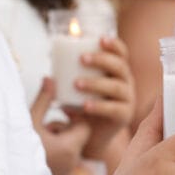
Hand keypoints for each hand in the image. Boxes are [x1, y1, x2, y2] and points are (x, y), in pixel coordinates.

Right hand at [30, 78, 90, 174]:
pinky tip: (38, 151)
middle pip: (77, 137)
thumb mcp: (30, 122)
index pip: (85, 125)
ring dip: (56, 141)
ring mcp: (66, 171)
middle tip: (46, 123)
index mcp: (69, 146)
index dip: (75, 116)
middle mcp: (72, 161)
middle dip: (62, 128)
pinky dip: (53, 153)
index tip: (61, 109)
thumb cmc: (18, 150)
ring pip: (68, 148)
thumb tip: (50, 78)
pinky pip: (62, 160)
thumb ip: (43, 101)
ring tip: (38, 139)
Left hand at [70, 36, 135, 159]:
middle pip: (120, 66)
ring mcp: (127, 100)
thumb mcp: (75, 91)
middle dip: (102, 60)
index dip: (114, 44)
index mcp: (117, 72)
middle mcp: (126, 83)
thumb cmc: (82, 107)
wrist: (91, 136)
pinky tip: (85, 105)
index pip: (121, 53)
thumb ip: (66, 82)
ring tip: (77, 83)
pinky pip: (114, 109)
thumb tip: (46, 77)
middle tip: (82, 59)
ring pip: (116, 87)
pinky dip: (99, 106)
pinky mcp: (124, 116)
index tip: (100, 38)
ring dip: (96, 83)